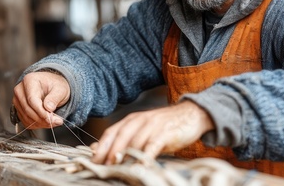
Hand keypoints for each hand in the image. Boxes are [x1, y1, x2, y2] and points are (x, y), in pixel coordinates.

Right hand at [12, 71, 69, 128]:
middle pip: (28, 109)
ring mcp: (18, 101)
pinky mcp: (19, 110)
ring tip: (53, 121)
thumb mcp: (60, 89)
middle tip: (56, 121)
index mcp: (29, 81)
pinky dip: (37, 124)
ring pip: (26, 117)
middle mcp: (20, 90)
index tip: (50, 118)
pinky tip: (46, 121)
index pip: (32, 100)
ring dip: (41, 123)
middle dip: (42, 118)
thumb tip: (49, 107)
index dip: (41, 111)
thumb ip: (54, 98)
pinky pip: (26, 121)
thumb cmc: (55, 85)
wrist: (52, 86)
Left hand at [91, 100, 213, 163]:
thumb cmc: (165, 126)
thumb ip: (123, 139)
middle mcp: (139, 120)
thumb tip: (97, 148)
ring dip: (125, 156)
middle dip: (109, 153)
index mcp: (131, 120)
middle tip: (102, 168)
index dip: (100, 148)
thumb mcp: (142, 130)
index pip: (111, 133)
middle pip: (120, 137)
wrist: (191, 114)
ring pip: (134, 142)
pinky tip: (140, 166)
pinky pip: (153, 146)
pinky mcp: (165, 133)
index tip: (92, 162)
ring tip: (117, 169)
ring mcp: (152, 125)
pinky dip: (145, 156)